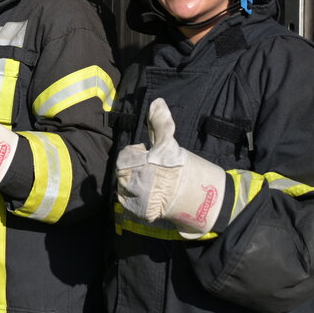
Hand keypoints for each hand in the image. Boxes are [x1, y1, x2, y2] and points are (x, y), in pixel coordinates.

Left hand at [115, 98, 226, 238]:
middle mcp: (130, 181)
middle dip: (135, 169)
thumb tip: (157, 102)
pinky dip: (134, 198)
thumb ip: (159, 123)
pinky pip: (126, 201)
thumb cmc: (176, 166)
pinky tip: (147, 195)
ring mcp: (132, 197)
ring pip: (123, 185)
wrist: (190, 196)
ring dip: (133, 183)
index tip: (150, 159)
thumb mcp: (167, 143)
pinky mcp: (135, 210)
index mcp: (135, 163)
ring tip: (150, 184)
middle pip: (123, 171)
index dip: (139, 155)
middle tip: (151, 173)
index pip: (126, 155)